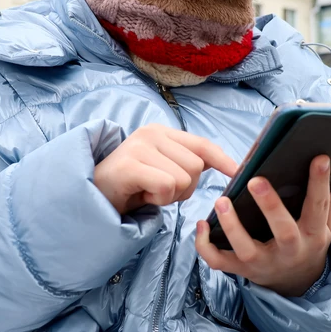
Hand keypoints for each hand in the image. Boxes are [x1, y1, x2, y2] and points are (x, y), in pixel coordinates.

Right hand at [94, 124, 237, 214]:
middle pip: (197, 166)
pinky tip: (142, 196)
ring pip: (183, 178)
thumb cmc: (132, 185)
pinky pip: (166, 186)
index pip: (202, 144)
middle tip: (159, 190)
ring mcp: (139, 147)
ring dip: (170, 196)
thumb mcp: (163, 168)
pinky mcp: (130, 165)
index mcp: (162, 132)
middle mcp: (152, 133)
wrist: (92, 196)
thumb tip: (227, 165)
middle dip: (185, 188)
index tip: (238, 172)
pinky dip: (158, 199)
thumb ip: (187, 162)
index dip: (223, 160)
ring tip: (149, 192)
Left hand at [196, 155, 330, 297]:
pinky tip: (201, 223)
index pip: (318, 206)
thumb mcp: (325, 225)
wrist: (297, 284)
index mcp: (313, 235)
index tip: (319, 158)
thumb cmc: (308, 244)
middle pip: (283, 231)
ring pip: (246, 249)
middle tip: (256, 179)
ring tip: (222, 200)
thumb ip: (328, 199)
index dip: (319, 182)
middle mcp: (290, 251)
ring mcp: (265, 263)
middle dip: (270, 205)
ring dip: (232, 226)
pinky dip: (206, 247)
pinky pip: (220, 262)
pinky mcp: (243, 270)